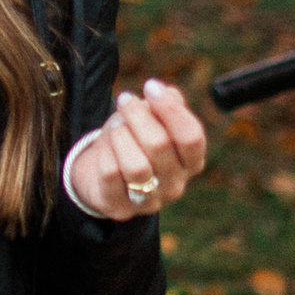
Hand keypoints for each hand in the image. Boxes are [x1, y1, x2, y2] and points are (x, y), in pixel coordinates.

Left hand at [69, 74, 209, 222]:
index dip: (171, 109)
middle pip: (159, 146)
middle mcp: (176, 185)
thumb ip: (165, 103)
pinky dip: (106, 152)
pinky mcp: (121, 208)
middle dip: (138, 115)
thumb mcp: (152, 118)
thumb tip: (165, 93)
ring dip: (121, 136)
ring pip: (136, 166)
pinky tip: (105, 144)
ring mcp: (149, 201)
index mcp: (191, 162)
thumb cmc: (134, 140)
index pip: (191, 137)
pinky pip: (111, 176)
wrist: (103, 174)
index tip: (150, 86)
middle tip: (124, 99)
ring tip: (116, 123)